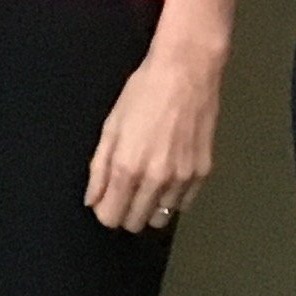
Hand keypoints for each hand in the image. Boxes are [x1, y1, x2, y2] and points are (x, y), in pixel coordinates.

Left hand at [85, 34, 221, 231]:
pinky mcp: (203, 173)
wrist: (186, 73)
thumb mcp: (110, 127)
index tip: (104, 200)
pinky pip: (182, 204)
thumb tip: (92, 200)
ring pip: (161, 218)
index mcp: (128, 167)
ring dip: (150, 206)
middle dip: (125, 211)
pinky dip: (171, 197)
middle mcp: (157, 179)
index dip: (104, 211)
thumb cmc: (143, 94)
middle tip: (123, 188)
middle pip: (135, 222)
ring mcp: (183, 179)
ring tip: (146, 178)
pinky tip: (166, 174)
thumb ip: (99, 169)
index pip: (112, 217)